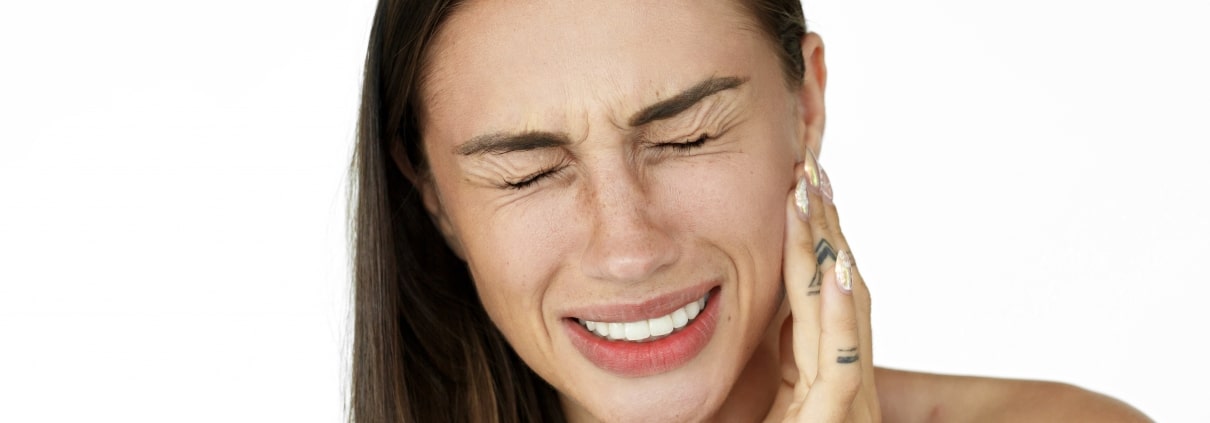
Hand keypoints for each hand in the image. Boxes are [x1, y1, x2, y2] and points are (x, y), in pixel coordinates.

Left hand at [772, 151, 879, 421]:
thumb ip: (784, 365)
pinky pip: (841, 365)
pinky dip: (840, 315)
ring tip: (815, 194)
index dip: (816, 240)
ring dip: (830, 248)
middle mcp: (847, 384)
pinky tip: (836, 269)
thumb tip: (776, 318)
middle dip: (826, 226)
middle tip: (809, 166)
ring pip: (846, 313)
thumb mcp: (780, 407)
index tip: (802, 188)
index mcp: (826, 377)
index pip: (823, 295)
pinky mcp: (836, 422)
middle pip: (841, 289)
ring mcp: (849, 403)